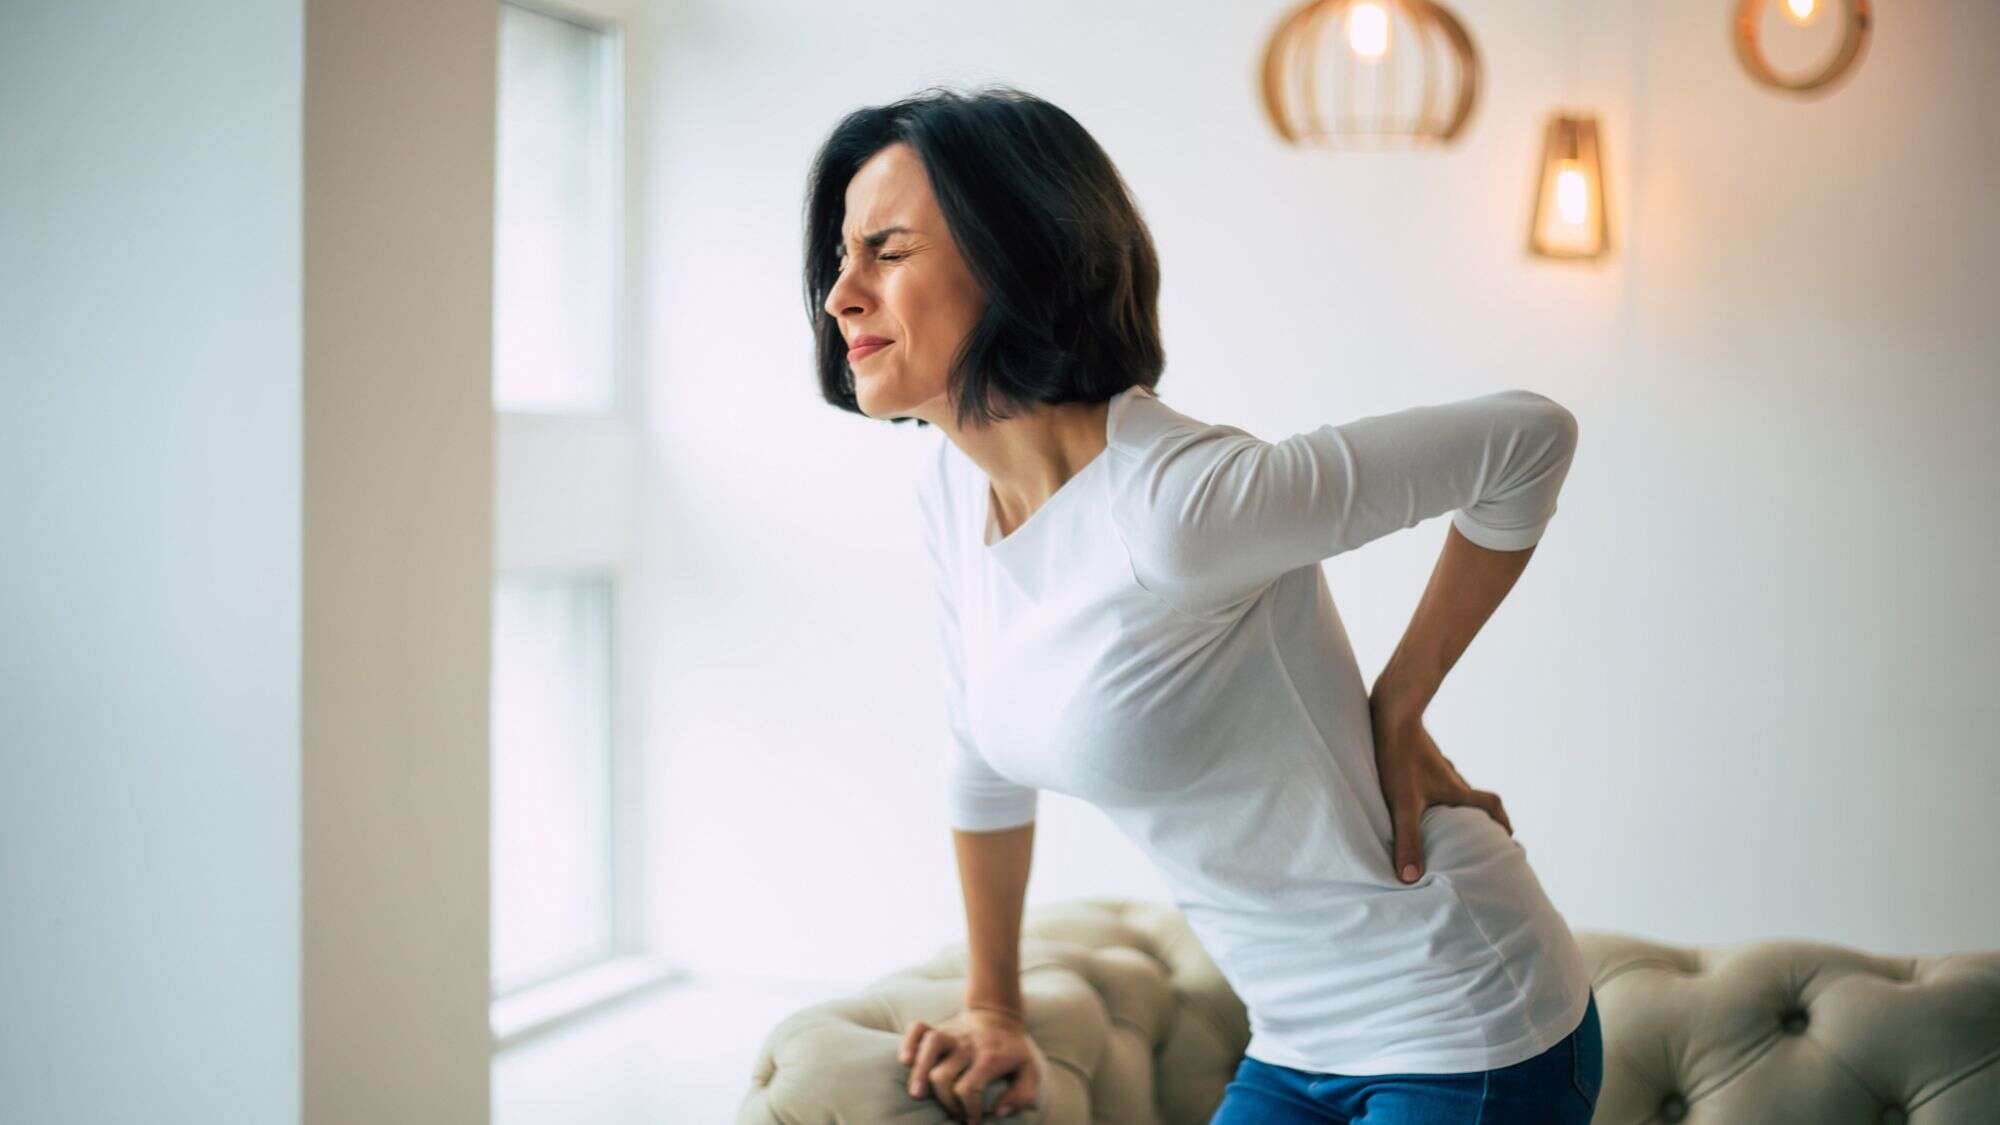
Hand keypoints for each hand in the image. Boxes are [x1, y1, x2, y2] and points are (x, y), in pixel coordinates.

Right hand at [899, 1008, 1042, 1122]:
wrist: (1000, 1016)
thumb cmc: (1013, 1051)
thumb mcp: (1030, 1071)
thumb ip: (1022, 1095)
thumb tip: (999, 1111)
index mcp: (991, 1057)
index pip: (969, 1088)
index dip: (968, 1110)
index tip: (972, 1120)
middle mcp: (969, 1044)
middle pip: (945, 1075)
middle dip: (946, 1102)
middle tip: (955, 1112)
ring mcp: (952, 1033)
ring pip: (930, 1047)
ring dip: (919, 1072)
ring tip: (917, 1095)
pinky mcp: (939, 1027)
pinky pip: (918, 1028)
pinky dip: (909, 1042)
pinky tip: (905, 1061)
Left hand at [1368, 697, 1511, 883]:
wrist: (1390, 709)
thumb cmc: (1399, 754)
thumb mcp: (1403, 802)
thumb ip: (1407, 839)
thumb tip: (1411, 878)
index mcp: (1456, 790)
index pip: (1491, 806)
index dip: (1501, 824)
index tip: (1508, 840)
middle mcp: (1450, 777)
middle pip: (1474, 800)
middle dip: (1478, 820)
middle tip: (1476, 839)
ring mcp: (1434, 765)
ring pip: (1452, 789)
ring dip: (1454, 806)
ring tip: (1442, 824)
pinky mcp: (1416, 754)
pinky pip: (1431, 777)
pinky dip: (1432, 792)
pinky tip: (1413, 795)